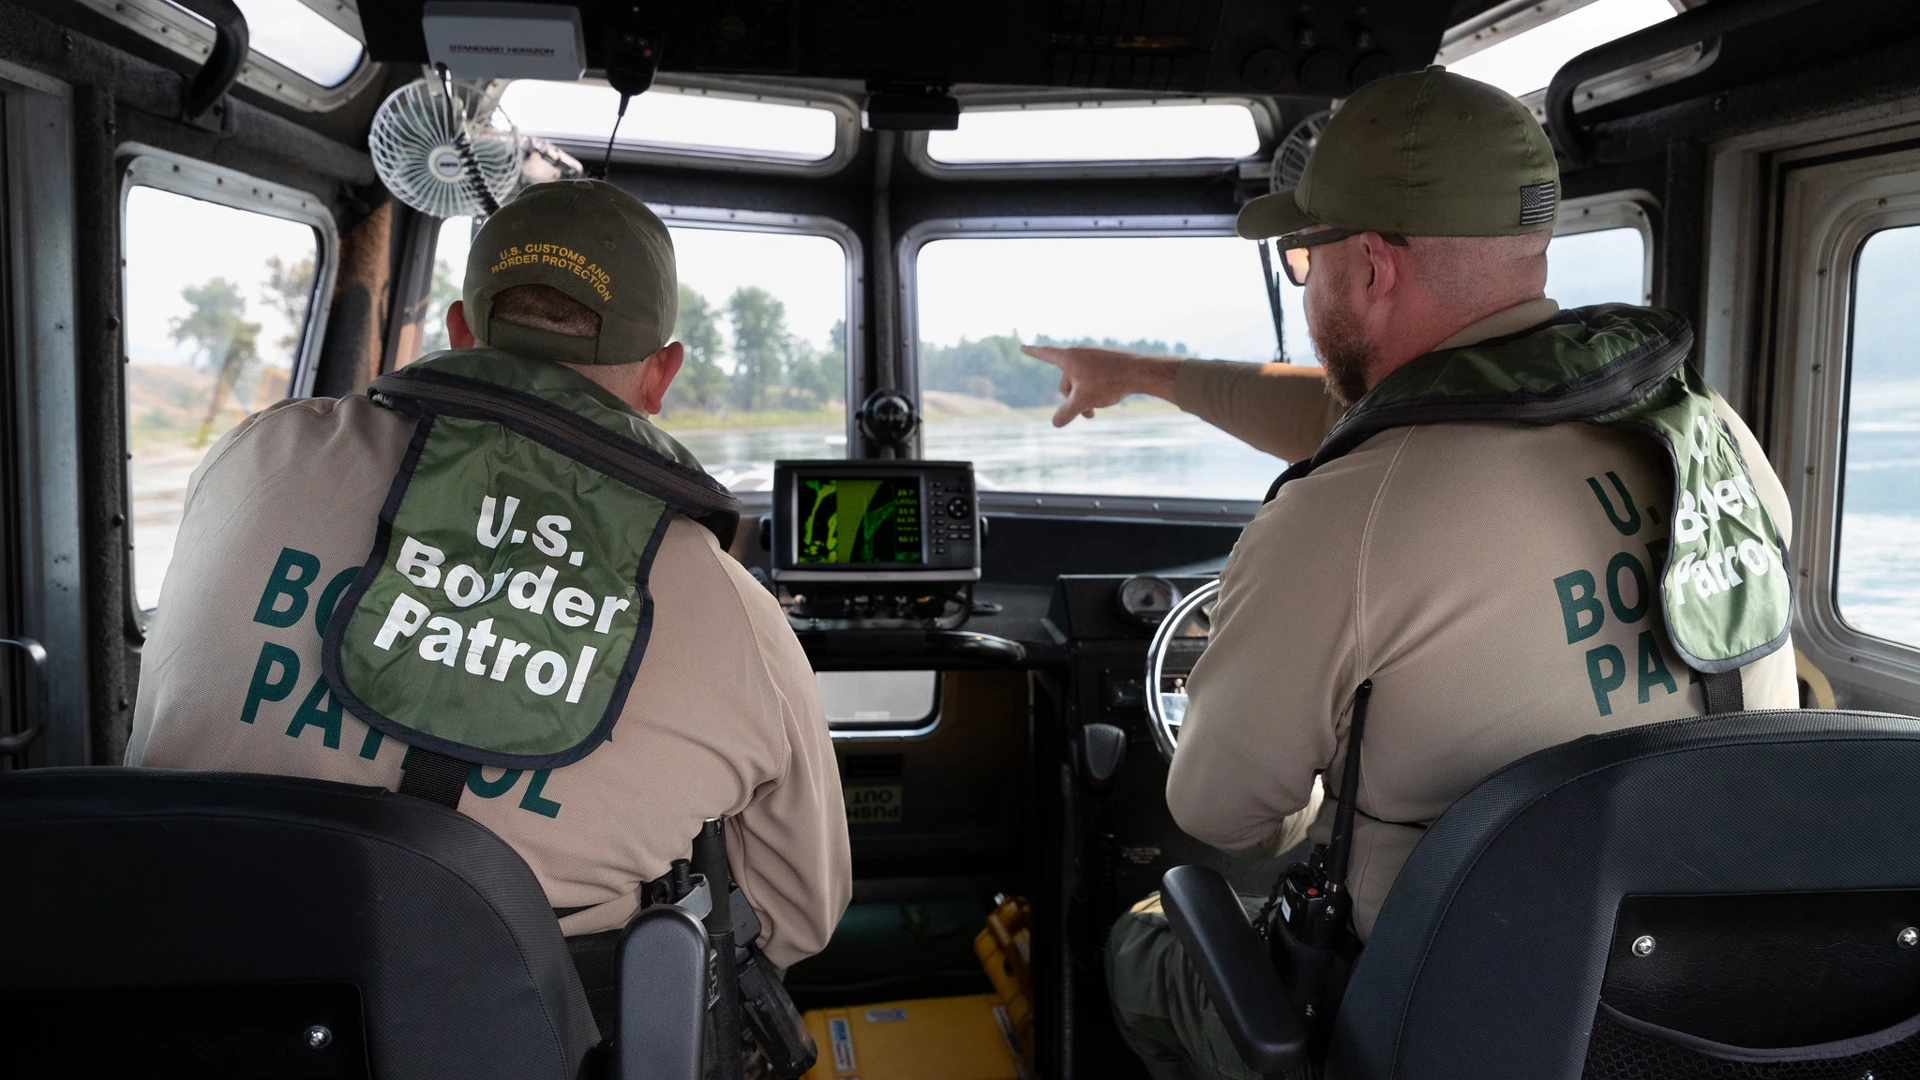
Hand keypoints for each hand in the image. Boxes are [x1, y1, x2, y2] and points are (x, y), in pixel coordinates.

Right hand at [1021, 344, 1182, 427]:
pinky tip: (1108, 396)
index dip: (1033, 353)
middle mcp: (1081, 352)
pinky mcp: (1107, 361)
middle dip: (1073, 399)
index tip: (1023, 347)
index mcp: (1069, 358)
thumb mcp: (1082, 402)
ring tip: (1097, 409)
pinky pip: (1093, 378)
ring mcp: (1094, 356)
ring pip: (1081, 382)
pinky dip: (1096, 390)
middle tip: (1088, 414)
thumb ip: (1066, 413)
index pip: (1045, 354)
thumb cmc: (1108, 383)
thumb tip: (1055, 423)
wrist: (1140, 372)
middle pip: (1066, 381)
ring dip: (1085, 398)